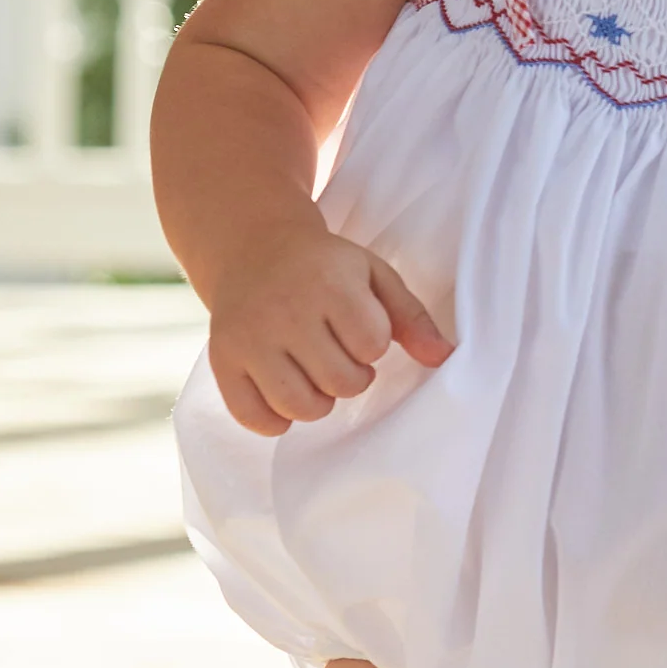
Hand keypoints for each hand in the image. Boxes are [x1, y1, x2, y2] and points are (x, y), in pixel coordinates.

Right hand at [206, 222, 452, 437]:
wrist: (253, 248)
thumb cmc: (324, 267)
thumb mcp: (374, 275)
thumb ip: (411, 316)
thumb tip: (444, 358)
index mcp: (327, 283)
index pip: (371, 345)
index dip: (372, 344)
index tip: (358, 327)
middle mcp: (283, 310)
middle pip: (341, 382)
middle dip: (351, 375)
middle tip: (338, 352)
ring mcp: (248, 338)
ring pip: (300, 407)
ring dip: (319, 401)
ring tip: (315, 372)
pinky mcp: (222, 361)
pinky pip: (255, 418)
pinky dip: (276, 419)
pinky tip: (284, 390)